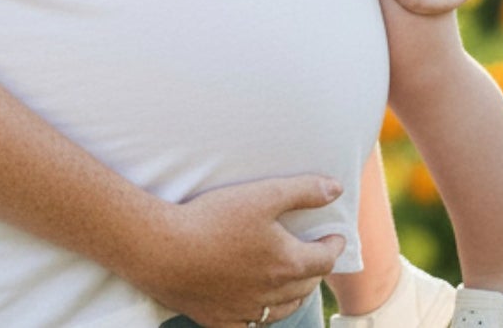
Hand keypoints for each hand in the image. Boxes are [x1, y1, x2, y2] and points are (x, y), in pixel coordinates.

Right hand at [127, 175, 344, 327]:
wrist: (166, 251)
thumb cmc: (214, 219)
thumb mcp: (263, 195)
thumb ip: (302, 191)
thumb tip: (336, 189)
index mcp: (287, 263)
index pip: (324, 259)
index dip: (334, 246)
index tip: (336, 238)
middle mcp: (273, 294)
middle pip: (306, 285)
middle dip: (316, 269)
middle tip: (316, 256)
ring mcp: (247, 311)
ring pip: (283, 309)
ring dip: (294, 294)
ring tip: (294, 282)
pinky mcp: (222, 320)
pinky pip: (252, 324)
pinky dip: (262, 314)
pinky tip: (257, 306)